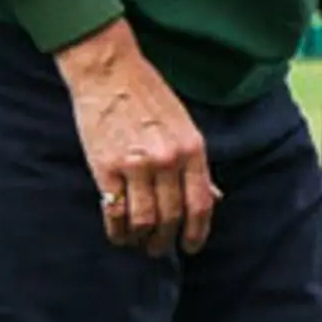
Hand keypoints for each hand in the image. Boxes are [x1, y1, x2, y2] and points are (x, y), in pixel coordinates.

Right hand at [55, 18, 219, 256]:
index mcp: (193, 148)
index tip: (191, 246)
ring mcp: (137, 165)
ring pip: (144, 221)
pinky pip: (114, 213)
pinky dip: (118, 231)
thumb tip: (214, 198)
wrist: (111, 73)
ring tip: (139, 243)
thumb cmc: (150, 97)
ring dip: (142, 240)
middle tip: (159, 249)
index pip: (202, 203)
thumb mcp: (185, 126)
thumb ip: (196, 165)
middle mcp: (169, 160)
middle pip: (172, 217)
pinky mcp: (106, 168)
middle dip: (166, 241)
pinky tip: (119, 234)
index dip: (198, 231)